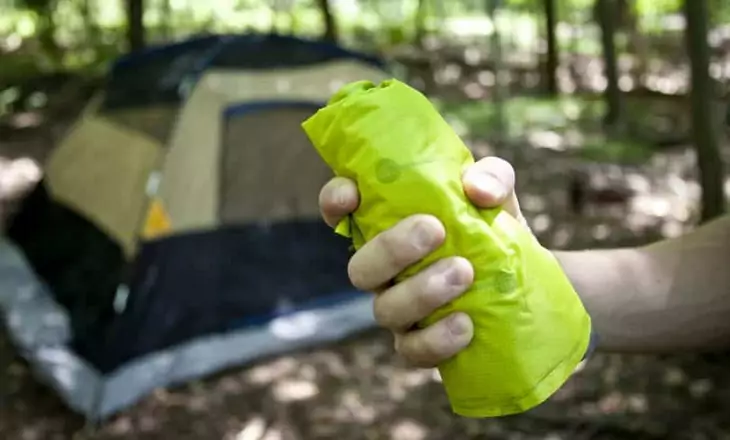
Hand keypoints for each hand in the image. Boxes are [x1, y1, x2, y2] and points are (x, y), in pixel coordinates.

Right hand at [318, 157, 526, 367]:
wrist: (526, 283)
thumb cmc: (494, 228)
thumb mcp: (497, 195)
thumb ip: (491, 178)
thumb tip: (478, 190)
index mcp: (387, 225)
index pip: (342, 211)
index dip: (336, 202)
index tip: (353, 194)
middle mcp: (384, 270)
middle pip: (359, 268)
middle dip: (390, 250)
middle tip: (434, 230)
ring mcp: (399, 309)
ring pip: (384, 310)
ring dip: (420, 292)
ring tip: (464, 272)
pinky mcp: (421, 343)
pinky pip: (413, 350)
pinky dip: (436, 339)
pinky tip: (465, 324)